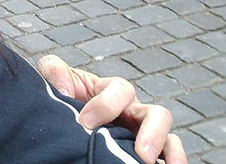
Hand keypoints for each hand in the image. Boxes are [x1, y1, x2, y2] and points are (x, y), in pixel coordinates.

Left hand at [37, 55, 184, 163]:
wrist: (62, 123)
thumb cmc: (63, 97)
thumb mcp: (54, 79)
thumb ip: (54, 71)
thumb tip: (65, 88)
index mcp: (112, 91)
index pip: (121, 89)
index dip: (107, 104)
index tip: (85, 121)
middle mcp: (134, 112)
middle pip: (158, 115)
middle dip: (152, 133)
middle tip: (140, 152)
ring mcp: (143, 134)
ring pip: (169, 138)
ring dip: (168, 152)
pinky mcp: (143, 152)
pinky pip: (168, 157)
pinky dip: (171, 162)